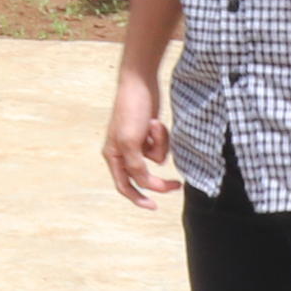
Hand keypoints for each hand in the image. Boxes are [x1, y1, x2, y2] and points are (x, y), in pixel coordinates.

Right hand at [104, 65, 177, 205]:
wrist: (140, 83)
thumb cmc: (131, 110)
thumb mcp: (131, 142)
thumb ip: (136, 166)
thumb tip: (146, 184)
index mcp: (113, 156)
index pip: (125, 185)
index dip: (138, 198)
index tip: (155, 206)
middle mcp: (123, 153)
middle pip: (144, 176)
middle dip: (159, 178)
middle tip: (178, 184)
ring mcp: (137, 144)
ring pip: (156, 159)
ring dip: (160, 145)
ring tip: (154, 126)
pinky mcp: (149, 135)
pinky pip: (161, 146)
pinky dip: (162, 137)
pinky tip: (156, 122)